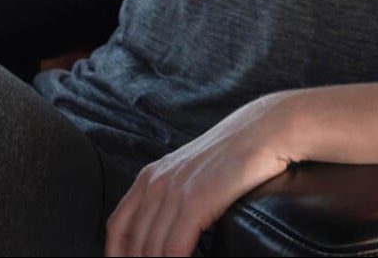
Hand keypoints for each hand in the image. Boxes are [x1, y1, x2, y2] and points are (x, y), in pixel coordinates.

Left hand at [105, 93, 300, 256]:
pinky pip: (174, 246)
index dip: (115, 254)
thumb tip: (168, 232)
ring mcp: (173, 191)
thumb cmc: (232, 159)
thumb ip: (173, 199)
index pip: (118, 225)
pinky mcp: (195, 200)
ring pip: (151, 248)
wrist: (262, 132)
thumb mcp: (190, 176)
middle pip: (132, 241)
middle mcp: (154, 183)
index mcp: (148, 178)